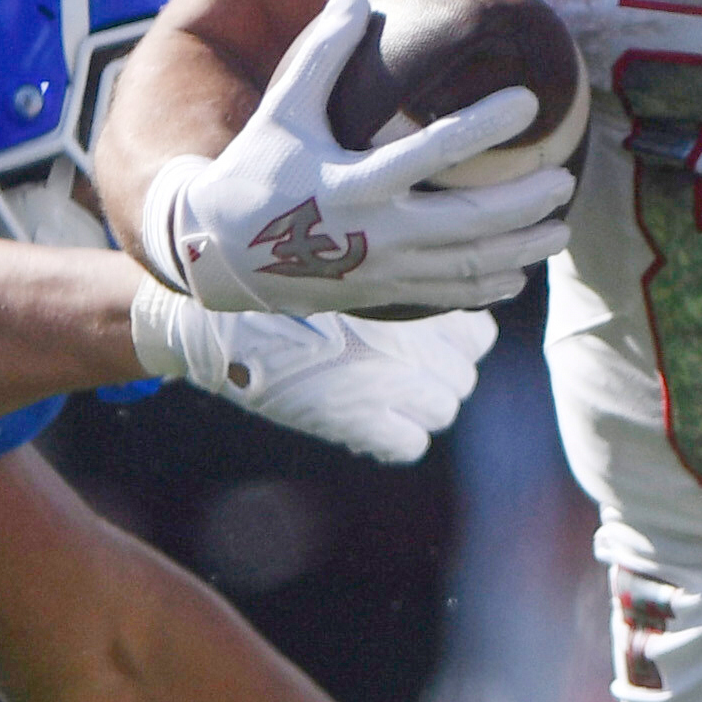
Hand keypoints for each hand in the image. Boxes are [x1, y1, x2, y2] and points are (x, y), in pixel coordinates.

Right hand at [130, 292, 493, 463]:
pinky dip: (395, 436)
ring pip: (442, 409)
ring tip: (382, 388)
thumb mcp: (347, 256)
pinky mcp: (359, 423)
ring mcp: (390, 387)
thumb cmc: (278, 275)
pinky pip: (409, 444)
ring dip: (420, 403)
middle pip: (463, 374)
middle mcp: (415, 344)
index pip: (479, 332)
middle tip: (401, 361)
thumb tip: (426, 257)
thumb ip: (394, 266)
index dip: (457, 335)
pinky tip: (366, 418)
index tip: (430, 332)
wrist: (222, 314)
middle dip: (441, 371)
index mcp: (418, 300)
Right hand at [136, 0, 575, 315]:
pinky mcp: (382, 295)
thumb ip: (320, 55)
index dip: (484, 126)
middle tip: (565, 181)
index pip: (433, 153)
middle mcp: (374, 235)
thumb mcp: (281, 110)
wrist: (220, 254)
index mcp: (352, 184)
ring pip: (468, 268)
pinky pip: (448, 295)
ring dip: (521, 251)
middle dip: (525, 205)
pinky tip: (517, 273)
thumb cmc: (257, 170)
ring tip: (560, 230)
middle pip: (469, 225)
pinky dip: (488, 287)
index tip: (528, 102)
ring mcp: (382, 272)